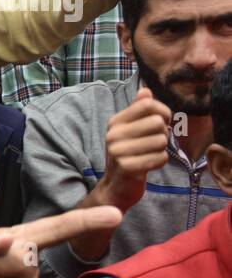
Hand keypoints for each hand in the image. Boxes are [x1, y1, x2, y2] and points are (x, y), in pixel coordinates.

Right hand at [95, 86, 172, 211]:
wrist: (116, 187)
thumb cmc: (127, 155)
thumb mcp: (129, 131)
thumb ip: (138, 110)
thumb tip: (145, 90)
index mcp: (115, 122)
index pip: (148, 105)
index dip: (163, 112)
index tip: (162, 122)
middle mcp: (113, 134)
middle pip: (158, 122)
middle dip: (163, 134)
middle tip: (155, 143)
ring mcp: (118, 151)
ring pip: (161, 141)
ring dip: (162, 149)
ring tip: (150, 154)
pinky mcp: (127, 167)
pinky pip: (160, 158)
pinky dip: (160, 162)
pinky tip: (149, 165)